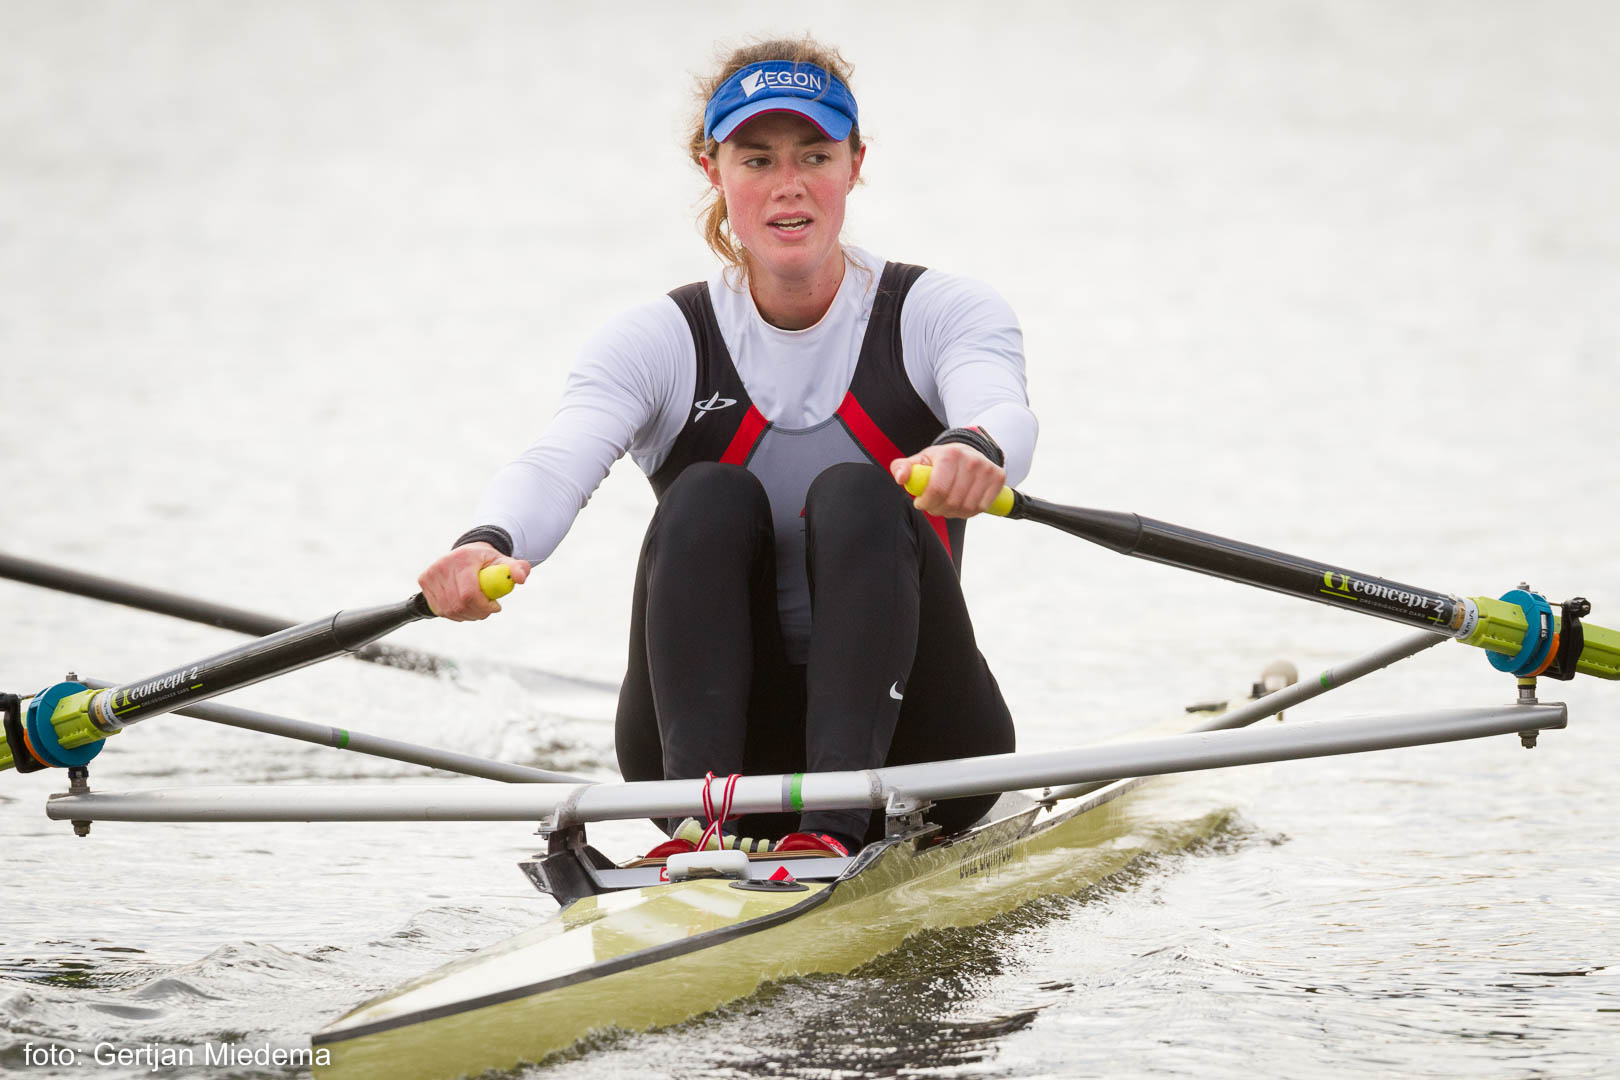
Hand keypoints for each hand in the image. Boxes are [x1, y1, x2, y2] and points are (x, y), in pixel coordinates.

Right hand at [417, 543, 530, 620]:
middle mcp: (442, 566)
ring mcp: (431, 575)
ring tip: (478, 606)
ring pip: (450, 610)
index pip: (469, 593)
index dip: (483, 606)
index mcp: (462, 559)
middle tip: (488, 609)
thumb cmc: (486, 560)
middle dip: (478, 612)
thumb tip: (521, 577)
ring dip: (467, 614)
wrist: (465, 553)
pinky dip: (456, 613)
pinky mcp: (424, 582)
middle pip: (459, 605)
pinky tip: (464, 605)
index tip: (496, 606)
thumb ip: (516, 568)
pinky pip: (441, 610)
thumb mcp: (503, 561)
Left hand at [889, 442, 1006, 518]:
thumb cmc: (941, 460)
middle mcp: (971, 460)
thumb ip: (903, 467)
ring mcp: (987, 469)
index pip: (937, 489)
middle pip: (952, 502)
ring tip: (946, 504)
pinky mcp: (998, 477)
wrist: (969, 451)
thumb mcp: (921, 461)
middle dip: (938, 509)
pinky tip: (962, 503)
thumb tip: (900, 478)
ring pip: (967, 508)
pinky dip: (969, 512)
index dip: (926, 503)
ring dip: (953, 513)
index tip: (921, 503)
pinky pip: (981, 508)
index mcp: (949, 454)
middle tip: (933, 505)